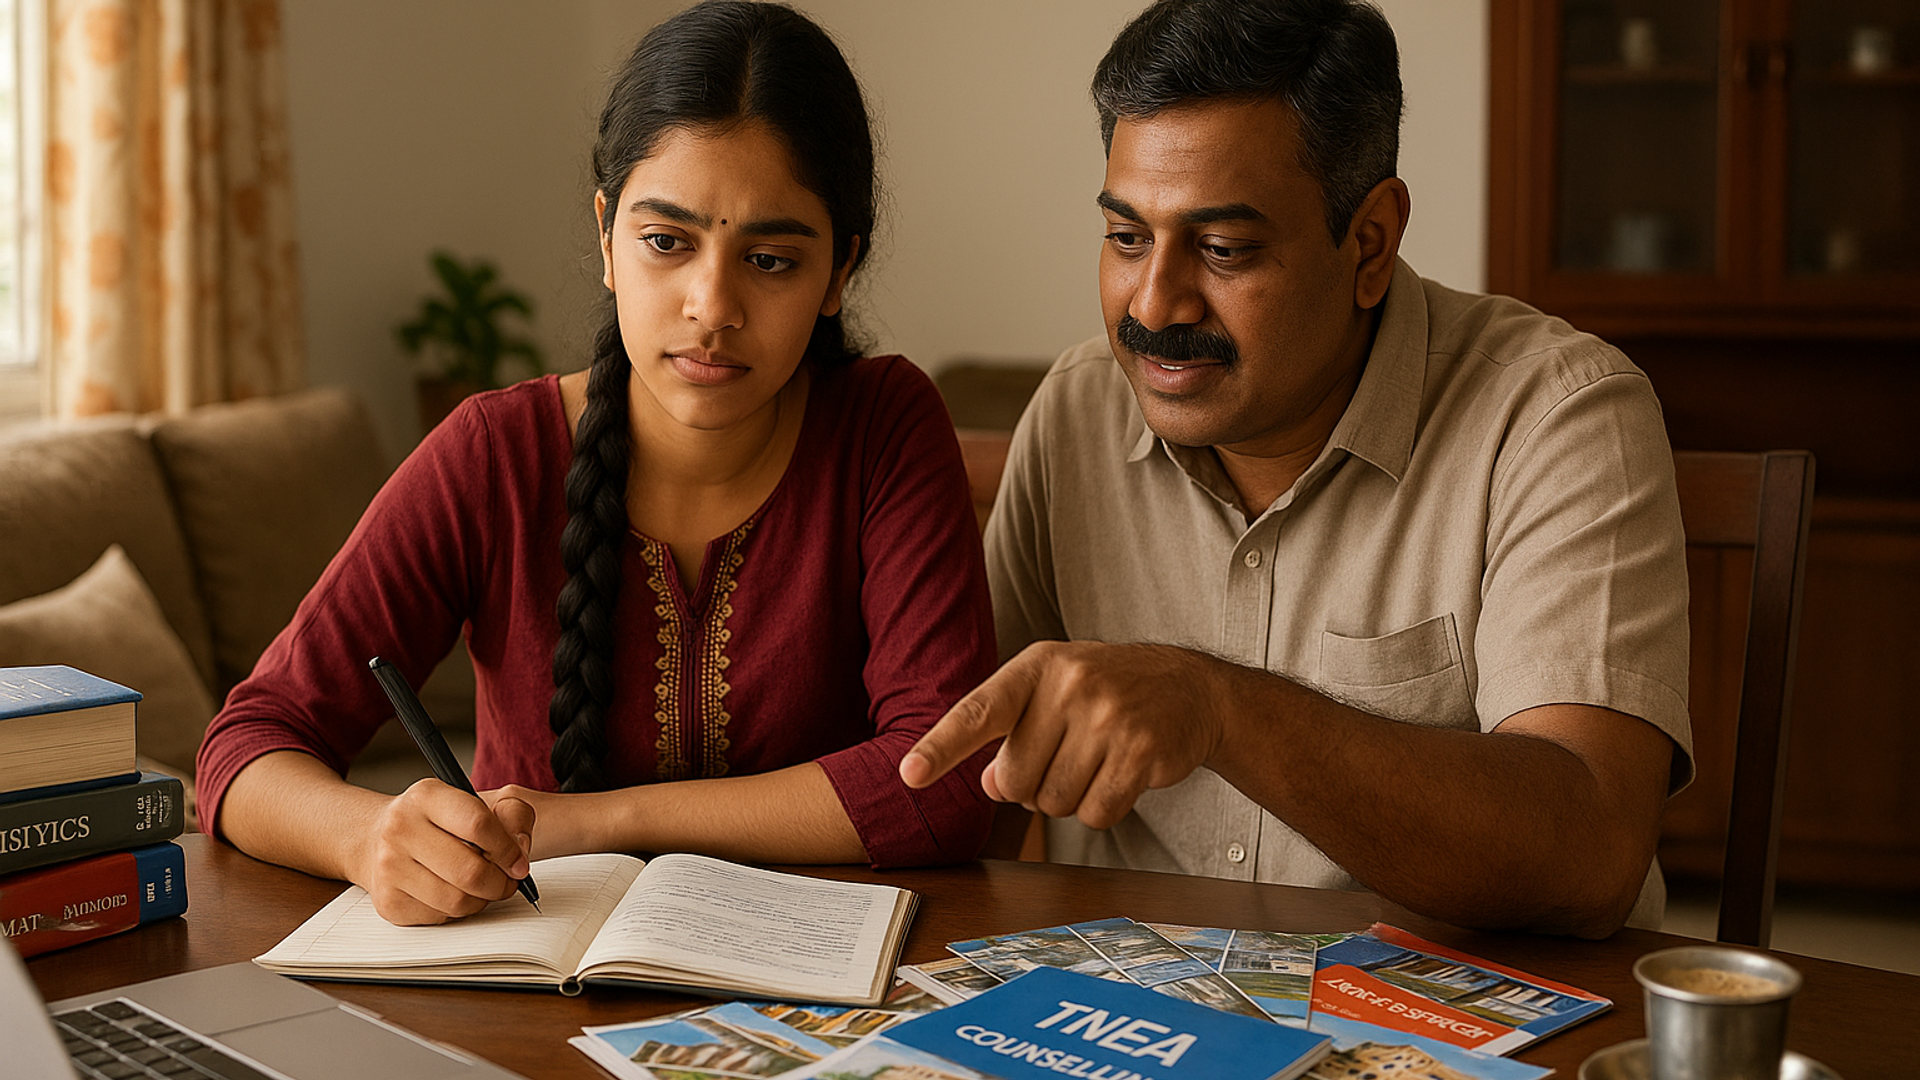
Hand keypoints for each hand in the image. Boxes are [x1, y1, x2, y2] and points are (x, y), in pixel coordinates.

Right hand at [350, 778, 534, 924]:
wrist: (375, 838)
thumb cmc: (435, 821)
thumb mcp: (475, 800)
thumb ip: (512, 813)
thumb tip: (520, 848)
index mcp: (426, 797)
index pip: (478, 825)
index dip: (508, 849)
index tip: (519, 862)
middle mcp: (401, 829)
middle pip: (470, 871)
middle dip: (501, 883)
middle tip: (508, 881)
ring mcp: (390, 868)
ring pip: (457, 900)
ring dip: (482, 899)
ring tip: (484, 886)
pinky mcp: (389, 902)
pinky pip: (441, 917)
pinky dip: (458, 910)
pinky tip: (455, 892)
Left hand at [900, 641, 1227, 829]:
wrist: (1190, 687)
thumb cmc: (1107, 692)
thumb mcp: (1053, 692)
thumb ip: (1012, 732)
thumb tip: (987, 783)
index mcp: (1037, 667)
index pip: (978, 712)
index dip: (940, 747)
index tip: (908, 775)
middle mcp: (1070, 686)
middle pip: (1014, 780)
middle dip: (1030, 787)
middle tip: (1062, 759)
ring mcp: (1108, 718)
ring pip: (1053, 803)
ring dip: (1068, 800)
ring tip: (1093, 763)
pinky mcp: (1140, 752)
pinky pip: (1095, 814)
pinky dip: (1101, 810)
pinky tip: (1119, 777)